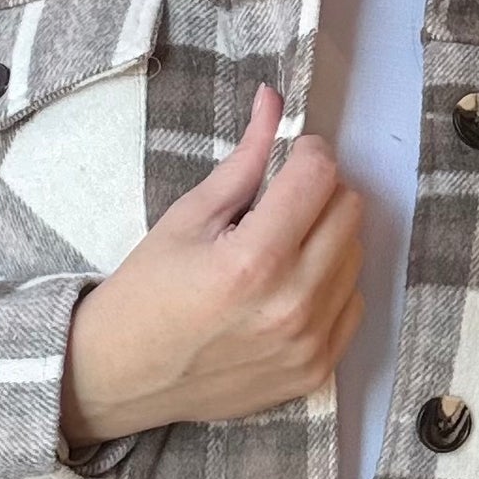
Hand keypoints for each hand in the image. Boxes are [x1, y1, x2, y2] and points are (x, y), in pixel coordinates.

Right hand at [59, 83, 364, 445]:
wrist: (121, 379)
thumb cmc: (145, 294)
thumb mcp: (186, 218)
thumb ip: (243, 160)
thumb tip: (273, 99)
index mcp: (253, 260)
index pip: (320, 176)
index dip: (307, 153)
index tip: (289, 158)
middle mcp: (292, 304)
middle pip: (349, 211)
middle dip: (320, 191)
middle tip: (283, 200)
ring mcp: (309, 343)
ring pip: (357, 256)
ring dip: (328, 237)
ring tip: (282, 246)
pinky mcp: (316, 370)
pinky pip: (353, 304)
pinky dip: (331, 284)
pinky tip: (291, 285)